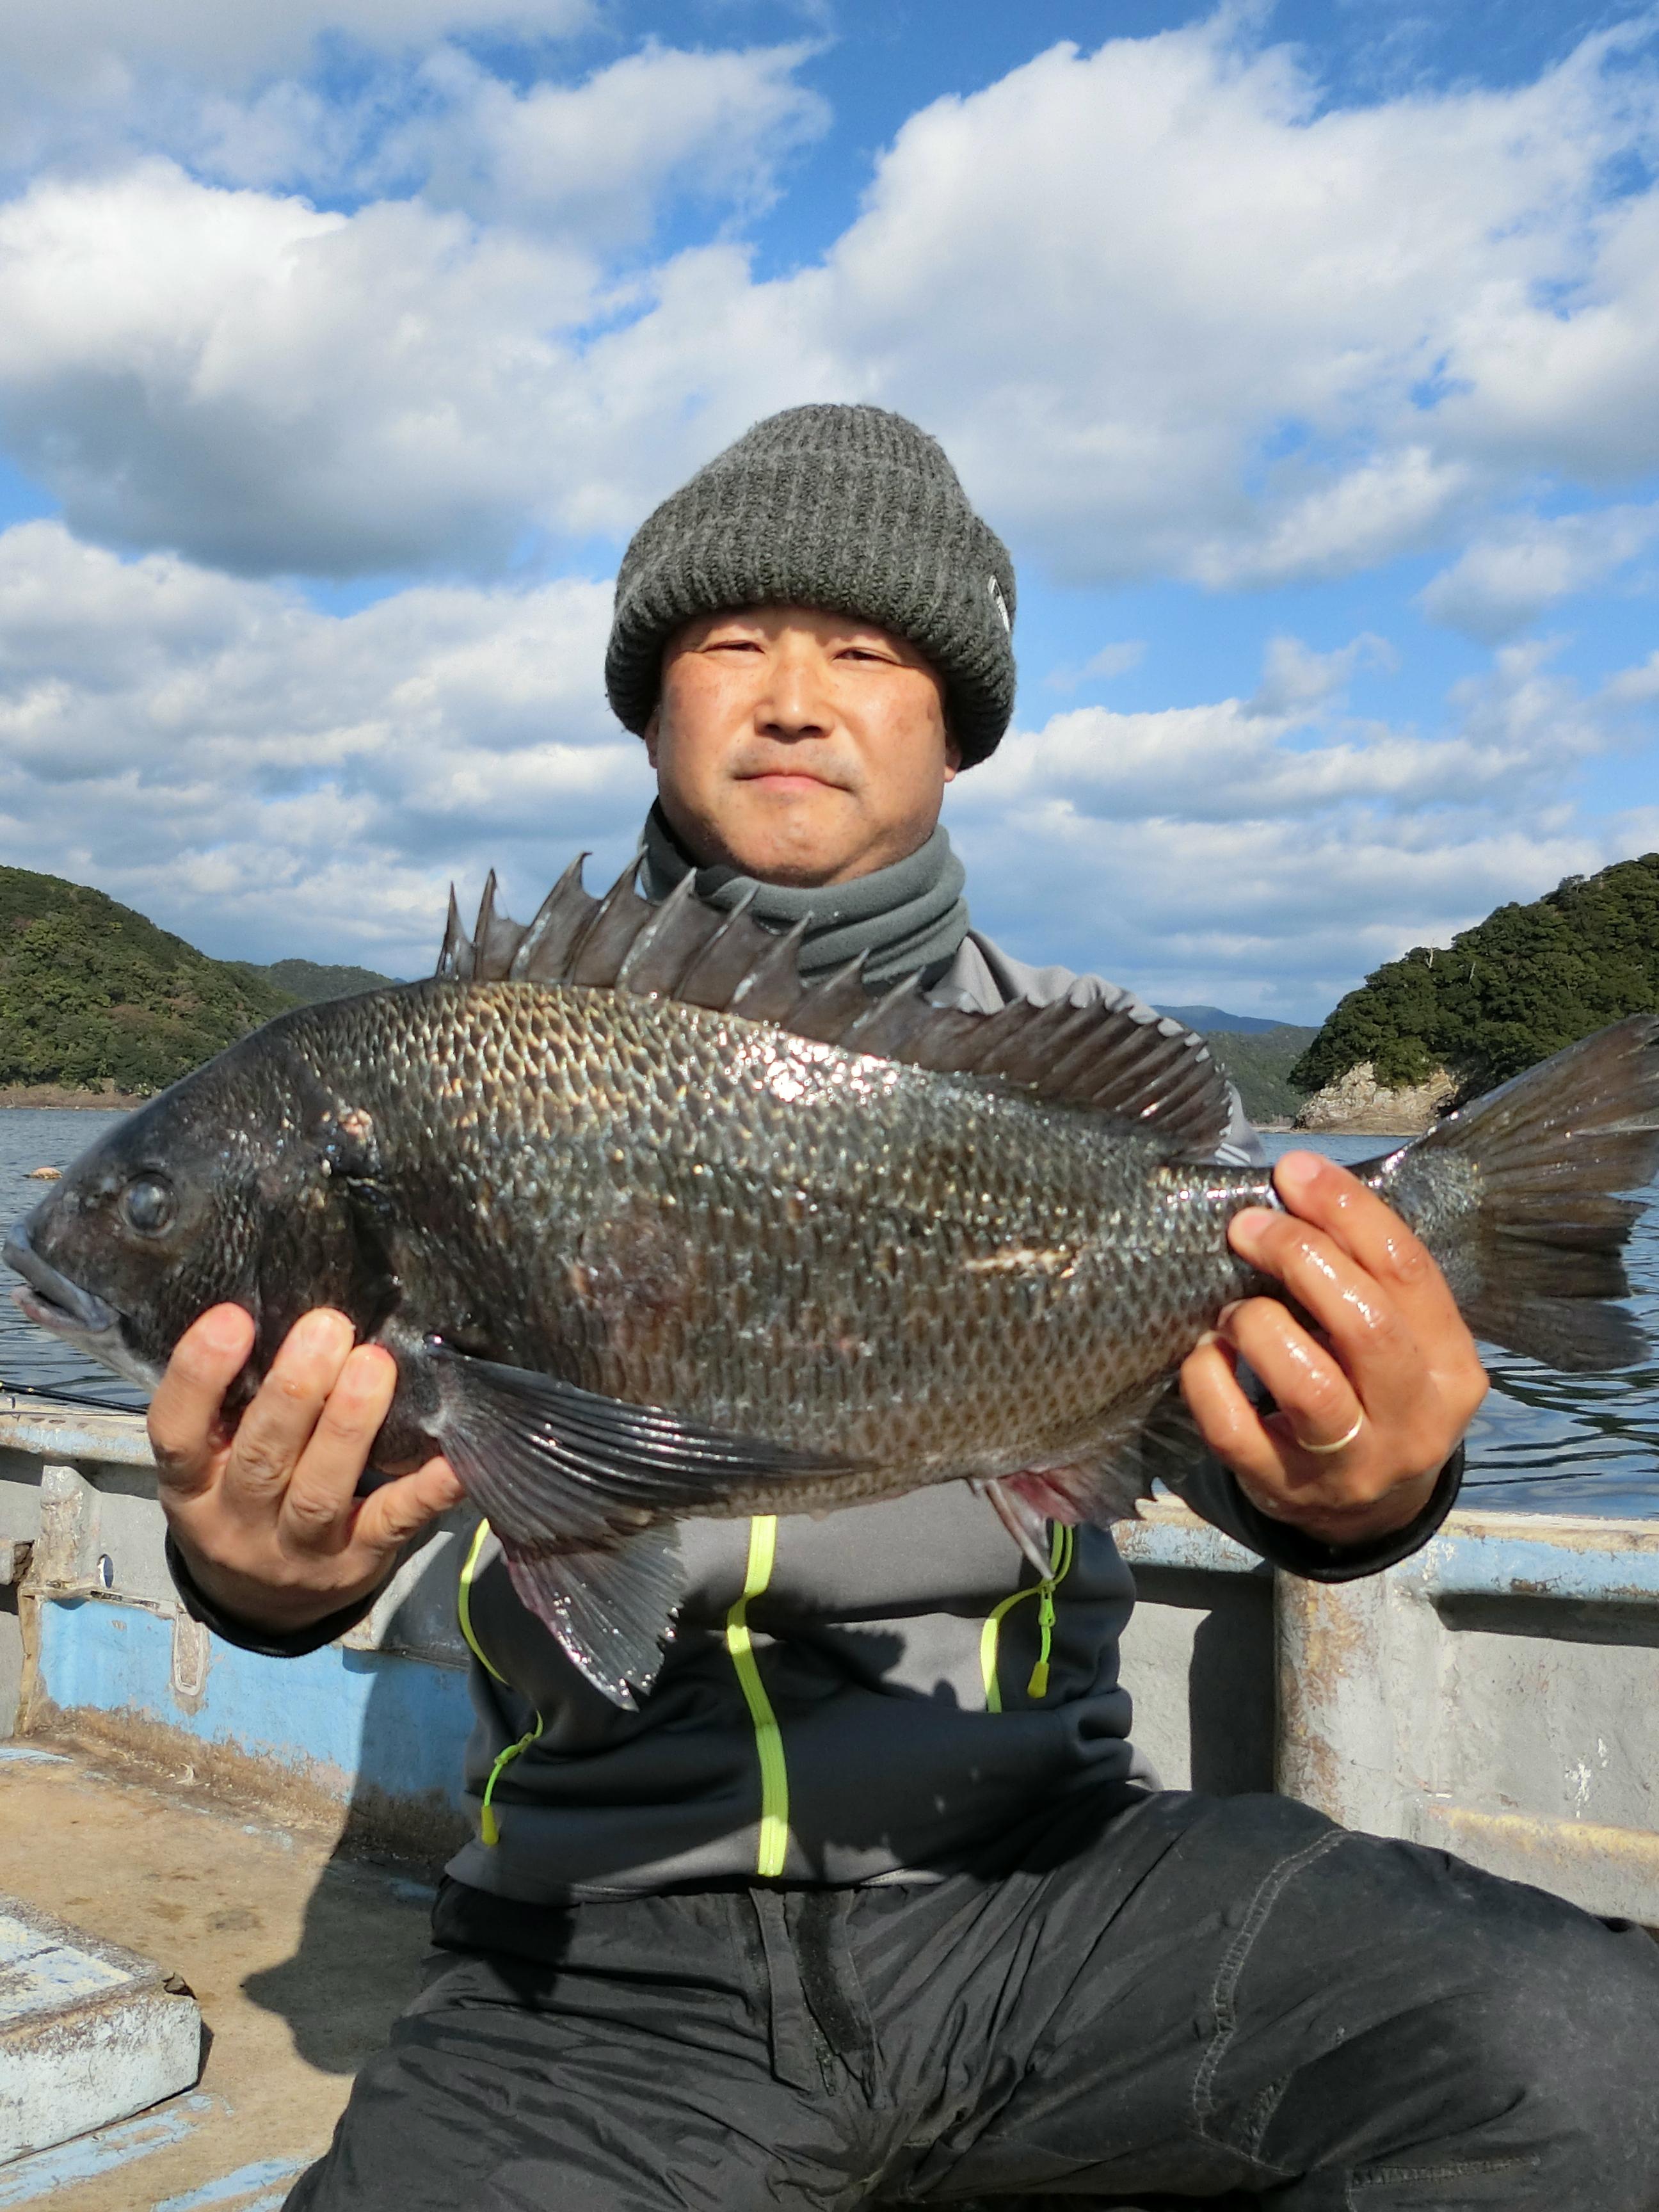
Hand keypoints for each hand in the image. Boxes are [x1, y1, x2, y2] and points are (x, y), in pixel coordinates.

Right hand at [149, 1305, 464, 1636]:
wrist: (264, 1605)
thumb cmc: (243, 1498)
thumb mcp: (214, 1462)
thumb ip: (234, 1404)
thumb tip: (285, 1309)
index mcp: (192, 1487)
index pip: (177, 1433)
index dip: (198, 1377)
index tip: (232, 1317)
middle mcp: (236, 1524)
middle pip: (260, 1460)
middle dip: (294, 1392)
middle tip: (326, 1327)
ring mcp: (298, 1551)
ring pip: (319, 1492)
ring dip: (348, 1426)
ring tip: (374, 1364)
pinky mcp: (358, 1562)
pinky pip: (394, 1524)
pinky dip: (427, 1490)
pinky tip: (453, 1457)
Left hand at [1179, 1151, 1486, 1547]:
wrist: (1367, 1513)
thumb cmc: (1374, 1392)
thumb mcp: (1398, 1338)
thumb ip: (1364, 1276)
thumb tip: (1295, 1184)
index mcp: (1452, 1366)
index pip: (1407, 1270)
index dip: (1347, 1210)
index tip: (1294, 1171)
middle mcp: (1414, 1419)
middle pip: (1364, 1322)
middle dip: (1298, 1256)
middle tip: (1247, 1227)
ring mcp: (1352, 1464)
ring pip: (1307, 1382)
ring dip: (1258, 1323)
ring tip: (1233, 1308)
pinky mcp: (1286, 1490)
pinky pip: (1234, 1428)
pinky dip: (1208, 1379)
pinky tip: (1203, 1353)